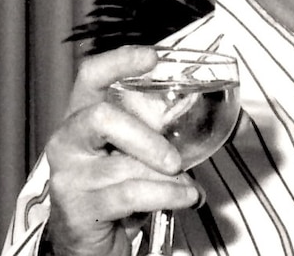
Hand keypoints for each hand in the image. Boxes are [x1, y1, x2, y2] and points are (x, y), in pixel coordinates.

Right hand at [44, 46, 202, 255]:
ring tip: (188, 187)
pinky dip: (168, 196)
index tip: (151, 56)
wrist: (88, 241)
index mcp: (83, 115)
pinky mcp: (77, 209)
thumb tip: (225, 113)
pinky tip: (186, 197)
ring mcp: (69, 175)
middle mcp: (68, 140)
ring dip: (168, 180)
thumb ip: (165, 129)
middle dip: (147, 137)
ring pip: (125, 166)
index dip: (119, 61)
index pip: (91, 75)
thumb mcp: (138, 151)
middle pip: (102, 117)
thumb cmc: (116, 186)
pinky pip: (130, 195)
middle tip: (176, 160)